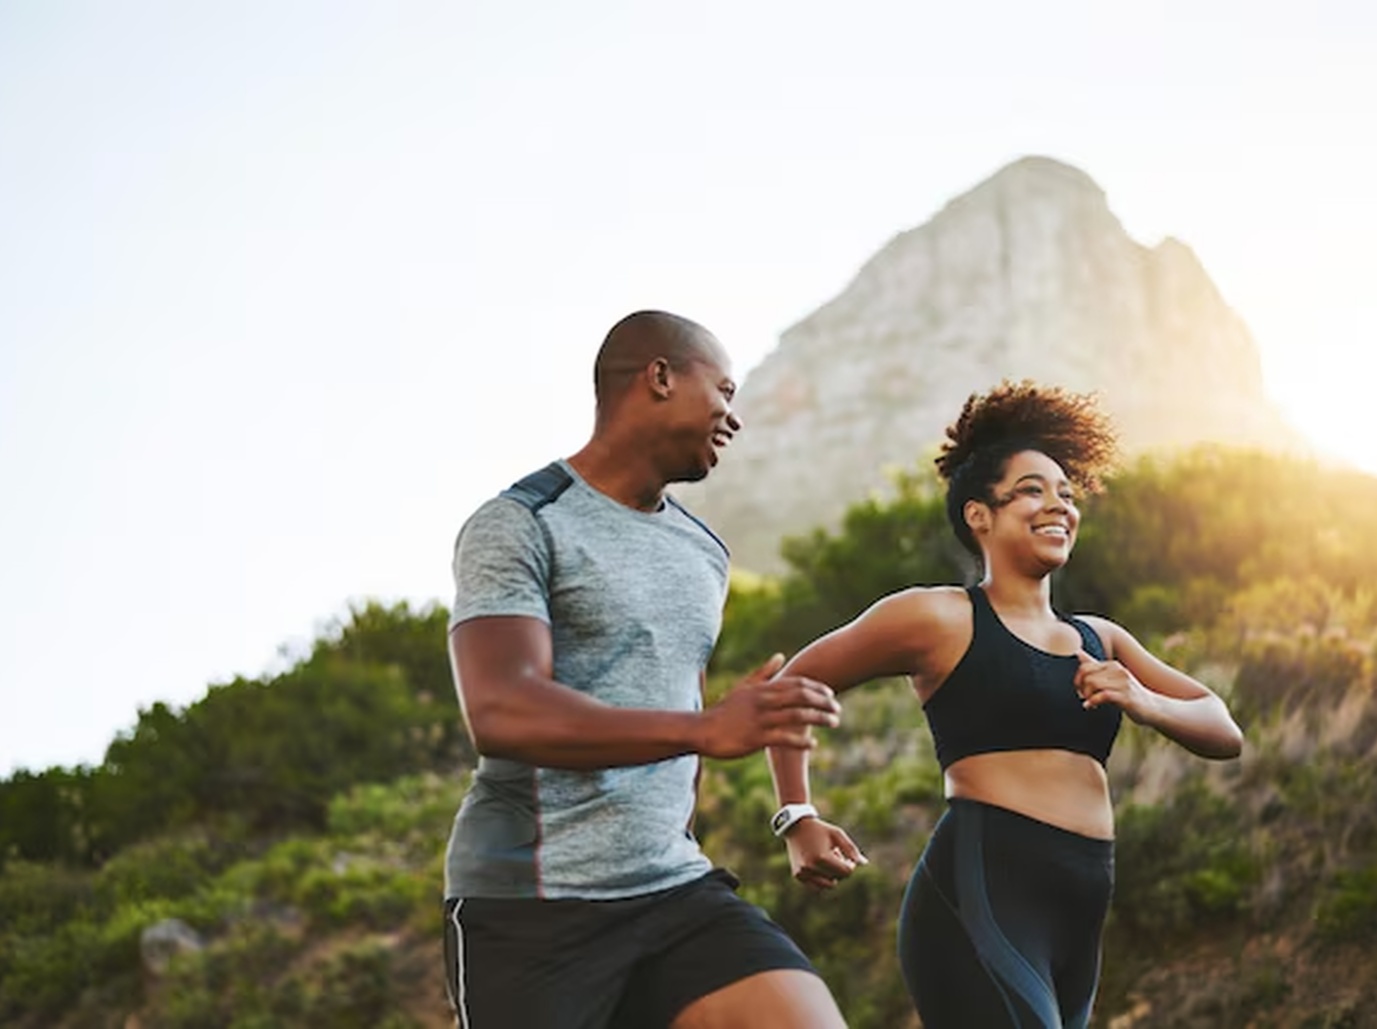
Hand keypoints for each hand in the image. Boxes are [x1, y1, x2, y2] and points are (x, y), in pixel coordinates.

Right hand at [698, 654, 840, 758]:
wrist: (703, 730)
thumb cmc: (726, 709)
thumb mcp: (744, 687)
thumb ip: (764, 672)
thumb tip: (781, 656)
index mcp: (763, 688)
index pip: (798, 683)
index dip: (818, 688)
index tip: (832, 694)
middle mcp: (764, 701)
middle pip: (802, 697)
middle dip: (824, 702)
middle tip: (838, 709)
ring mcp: (761, 719)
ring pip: (798, 716)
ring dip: (820, 718)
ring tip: (834, 723)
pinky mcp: (757, 737)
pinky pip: (785, 738)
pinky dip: (802, 741)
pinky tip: (813, 744)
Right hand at [784, 816, 867, 890]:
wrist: (796, 826)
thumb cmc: (820, 830)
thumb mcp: (837, 834)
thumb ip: (851, 849)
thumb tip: (864, 863)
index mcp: (821, 857)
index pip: (846, 872)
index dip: (850, 864)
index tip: (844, 854)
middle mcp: (810, 867)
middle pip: (837, 879)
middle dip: (839, 868)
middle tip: (834, 853)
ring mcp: (803, 873)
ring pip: (828, 885)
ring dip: (831, 875)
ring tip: (826, 860)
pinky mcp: (798, 875)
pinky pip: (817, 886)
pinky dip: (821, 879)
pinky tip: (819, 865)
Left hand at [1074, 648, 1155, 721]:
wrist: (1152, 707)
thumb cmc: (1128, 692)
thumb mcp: (1111, 678)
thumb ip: (1095, 666)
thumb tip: (1077, 651)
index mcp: (1113, 665)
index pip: (1085, 666)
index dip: (1077, 679)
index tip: (1080, 689)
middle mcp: (1118, 671)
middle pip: (1087, 676)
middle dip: (1081, 689)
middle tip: (1084, 697)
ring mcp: (1124, 683)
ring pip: (1093, 684)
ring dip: (1087, 696)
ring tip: (1090, 703)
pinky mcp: (1127, 697)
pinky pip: (1103, 695)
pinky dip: (1093, 702)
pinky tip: (1091, 707)